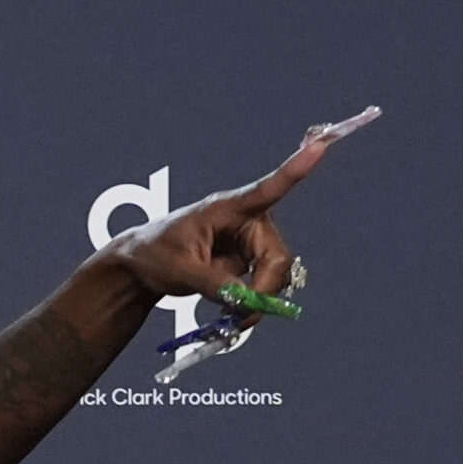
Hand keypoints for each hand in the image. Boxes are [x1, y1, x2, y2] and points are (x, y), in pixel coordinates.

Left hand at [109, 120, 352, 311]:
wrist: (142, 268)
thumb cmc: (155, 254)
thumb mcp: (180, 270)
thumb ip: (213, 284)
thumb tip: (244, 301)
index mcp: (227, 208)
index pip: (266, 189)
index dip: (295, 170)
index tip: (320, 146)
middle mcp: (246, 221)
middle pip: (277, 257)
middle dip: (264, 289)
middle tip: (242, 316)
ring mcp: (249, 242)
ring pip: (275, 274)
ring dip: (259, 300)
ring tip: (232, 317)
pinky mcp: (247, 261)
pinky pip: (264, 285)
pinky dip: (253, 302)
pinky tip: (232, 312)